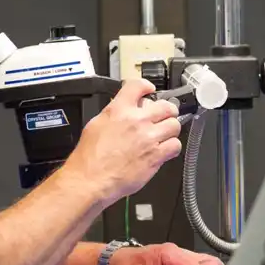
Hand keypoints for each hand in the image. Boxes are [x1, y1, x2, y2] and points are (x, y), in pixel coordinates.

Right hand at [66, 79, 181, 201]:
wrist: (90, 179)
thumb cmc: (89, 158)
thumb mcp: (95, 124)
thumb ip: (113, 114)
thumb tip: (122, 110)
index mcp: (119, 110)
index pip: (139, 85)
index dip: (147, 87)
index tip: (150, 91)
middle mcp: (136, 121)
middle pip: (166, 106)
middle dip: (166, 111)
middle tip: (164, 116)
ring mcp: (148, 138)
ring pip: (174, 125)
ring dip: (170, 130)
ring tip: (164, 135)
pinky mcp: (156, 155)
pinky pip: (175, 145)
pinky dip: (172, 147)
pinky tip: (164, 150)